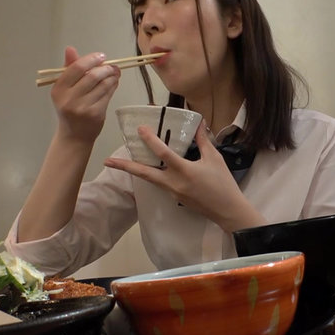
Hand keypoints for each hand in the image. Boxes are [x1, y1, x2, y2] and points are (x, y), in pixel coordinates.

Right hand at [51, 46, 120, 142]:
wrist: (74, 136)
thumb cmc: (69, 108)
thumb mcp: (65, 89)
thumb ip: (70, 68)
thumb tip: (70, 49)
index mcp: (58, 89)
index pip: (76, 68)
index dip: (91, 59)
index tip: (101, 56)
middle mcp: (69, 99)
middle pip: (92, 76)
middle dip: (105, 68)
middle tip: (111, 66)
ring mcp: (83, 107)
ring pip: (103, 85)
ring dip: (112, 77)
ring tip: (115, 73)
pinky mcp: (96, 114)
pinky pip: (108, 95)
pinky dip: (113, 86)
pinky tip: (114, 83)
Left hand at [104, 122, 265, 231]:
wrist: (227, 211)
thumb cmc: (223, 183)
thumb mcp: (214, 159)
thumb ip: (203, 141)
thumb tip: (199, 123)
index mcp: (184, 171)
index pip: (163, 153)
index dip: (150, 140)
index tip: (140, 129)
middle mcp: (173, 183)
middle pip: (144, 173)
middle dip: (125, 167)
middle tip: (107, 161)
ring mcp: (172, 192)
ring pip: (149, 179)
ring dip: (136, 170)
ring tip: (123, 162)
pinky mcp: (174, 198)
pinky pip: (160, 183)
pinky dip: (153, 174)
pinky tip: (151, 167)